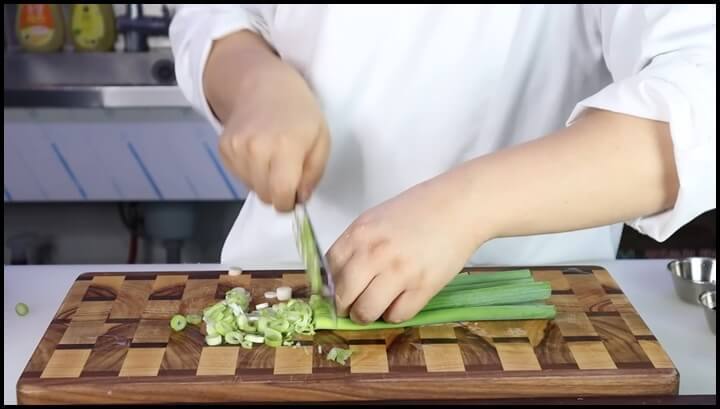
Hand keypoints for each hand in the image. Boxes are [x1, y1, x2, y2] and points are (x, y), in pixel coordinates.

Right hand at [210, 33, 329, 210]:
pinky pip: (239, 177)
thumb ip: (314, 173)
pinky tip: (259, 152)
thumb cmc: (300, 112)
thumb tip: (301, 197)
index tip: (295, 196)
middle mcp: (256, 149)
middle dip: (278, 192)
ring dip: (264, 182)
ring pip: (252, 188)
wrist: (264, 84)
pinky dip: (251, 172)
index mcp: (286, 146)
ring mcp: (236, 148)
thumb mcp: (322, 139)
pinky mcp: (224, 148)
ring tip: (273, 158)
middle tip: (287, 173)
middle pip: (265, 196)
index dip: (289, 202)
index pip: (280, 195)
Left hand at [327, 173, 486, 323]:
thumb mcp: (376, 219)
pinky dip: (395, 313)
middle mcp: (374, 254)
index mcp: (359, 234)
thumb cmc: (419, 211)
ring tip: (377, 306)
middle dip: (346, 307)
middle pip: (343, 297)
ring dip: (368, 315)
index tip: (339, 290)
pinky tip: (401, 300)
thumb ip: (356, 245)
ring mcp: (398, 273)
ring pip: (366, 312)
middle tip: (354, 306)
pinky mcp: (422, 288)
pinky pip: (397, 316)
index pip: (329, 271)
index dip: (332, 285)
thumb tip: (339, 277)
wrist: (458, 207)